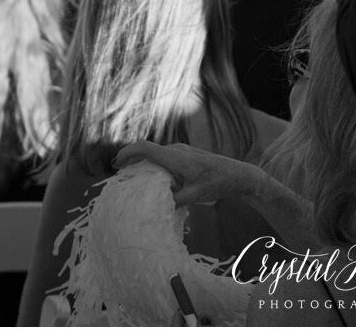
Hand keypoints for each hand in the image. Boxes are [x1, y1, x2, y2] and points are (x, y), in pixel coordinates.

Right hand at [112, 141, 257, 206]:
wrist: (239, 175)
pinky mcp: (186, 154)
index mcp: (175, 157)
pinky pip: (164, 156)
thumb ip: (174, 200)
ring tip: (135, 177)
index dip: (127, 153)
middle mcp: (176, 150)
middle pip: (146, 150)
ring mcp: (181, 150)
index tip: (116, 164)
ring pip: (155, 153)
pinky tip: (155, 178)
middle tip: (120, 174)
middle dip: (131, 159)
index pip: (144, 148)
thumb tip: (155, 206)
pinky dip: (154, 164)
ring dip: (143, 162)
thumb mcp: (195, 196)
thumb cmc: (217, 184)